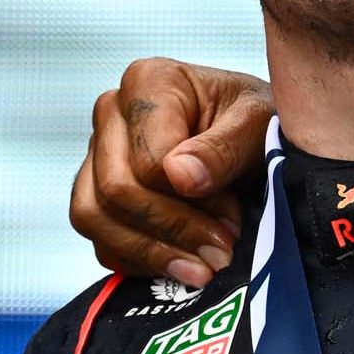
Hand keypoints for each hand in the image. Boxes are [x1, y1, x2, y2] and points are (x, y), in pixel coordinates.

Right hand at [70, 57, 273, 285]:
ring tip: (201, 271)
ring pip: (94, 216)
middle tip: (220, 255)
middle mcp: (112, 113)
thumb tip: (180, 176)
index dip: (189, 201)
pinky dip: (137, 260)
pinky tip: (179, 267)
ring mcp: (97, 154)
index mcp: (149, 82)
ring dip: (151, 253)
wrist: (255, 134)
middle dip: (172, 231)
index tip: (232, 221)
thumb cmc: (257, 121)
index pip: (148, 160)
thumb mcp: (259, 125)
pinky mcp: (98, 192)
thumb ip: (224, 148)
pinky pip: (98, 238)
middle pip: (117, 189)